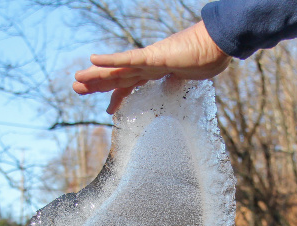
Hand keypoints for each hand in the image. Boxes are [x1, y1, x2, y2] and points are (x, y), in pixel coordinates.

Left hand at [73, 21, 231, 113]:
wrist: (219, 44)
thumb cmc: (210, 57)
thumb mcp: (190, 77)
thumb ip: (178, 82)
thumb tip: (175, 87)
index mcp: (157, 70)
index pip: (132, 84)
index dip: (118, 96)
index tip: (108, 109)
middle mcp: (149, 64)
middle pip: (118, 76)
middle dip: (98, 84)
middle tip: (78, 89)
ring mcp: (150, 59)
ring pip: (117, 68)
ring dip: (96, 74)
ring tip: (77, 79)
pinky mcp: (154, 56)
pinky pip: (128, 58)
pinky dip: (110, 60)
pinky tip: (93, 60)